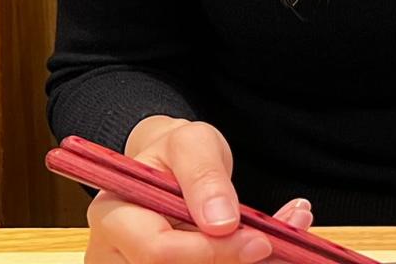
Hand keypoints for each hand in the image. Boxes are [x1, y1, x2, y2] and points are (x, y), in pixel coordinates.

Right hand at [84, 115, 314, 263]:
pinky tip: (266, 248)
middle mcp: (117, 256)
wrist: (170, 170)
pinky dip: (238, 263)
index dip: (210, 251)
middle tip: (283, 242)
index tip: (260, 240)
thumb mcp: (191, 144)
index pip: (158, 251)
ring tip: (281, 238)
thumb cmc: (175, 153)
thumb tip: (222, 223)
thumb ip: (204, 176)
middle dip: (233, 261)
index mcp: (113, 217)